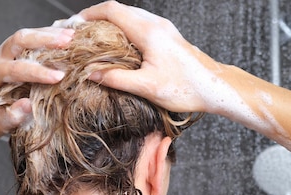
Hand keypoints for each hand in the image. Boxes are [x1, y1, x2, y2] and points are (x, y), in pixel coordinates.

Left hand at [0, 27, 72, 132]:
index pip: (14, 69)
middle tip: (67, 43)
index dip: (37, 72)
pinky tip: (69, 34)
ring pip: (28, 33)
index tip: (58, 77)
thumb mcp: (4, 121)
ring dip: (51, 33)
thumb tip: (27, 105)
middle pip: (19, 40)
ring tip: (72, 36)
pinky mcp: (20, 44)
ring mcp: (9, 47)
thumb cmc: (3, 114)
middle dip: (44, 40)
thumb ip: (12, 116)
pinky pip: (36, 32)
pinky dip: (53, 32)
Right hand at [78, 1, 224, 112]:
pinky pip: (139, 22)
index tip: (74, 24)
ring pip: (130, 14)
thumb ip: (116, 79)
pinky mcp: (167, 35)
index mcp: (149, 32)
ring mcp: (163, 28)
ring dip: (110, 21)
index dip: (90, 14)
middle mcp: (156, 25)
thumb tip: (91, 74)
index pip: (112, 10)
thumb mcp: (147, 87)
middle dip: (96, 16)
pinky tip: (116, 44)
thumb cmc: (186, 88)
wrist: (216, 87)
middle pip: (119, 9)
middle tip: (79, 31)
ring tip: (93, 37)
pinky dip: (122, 27)